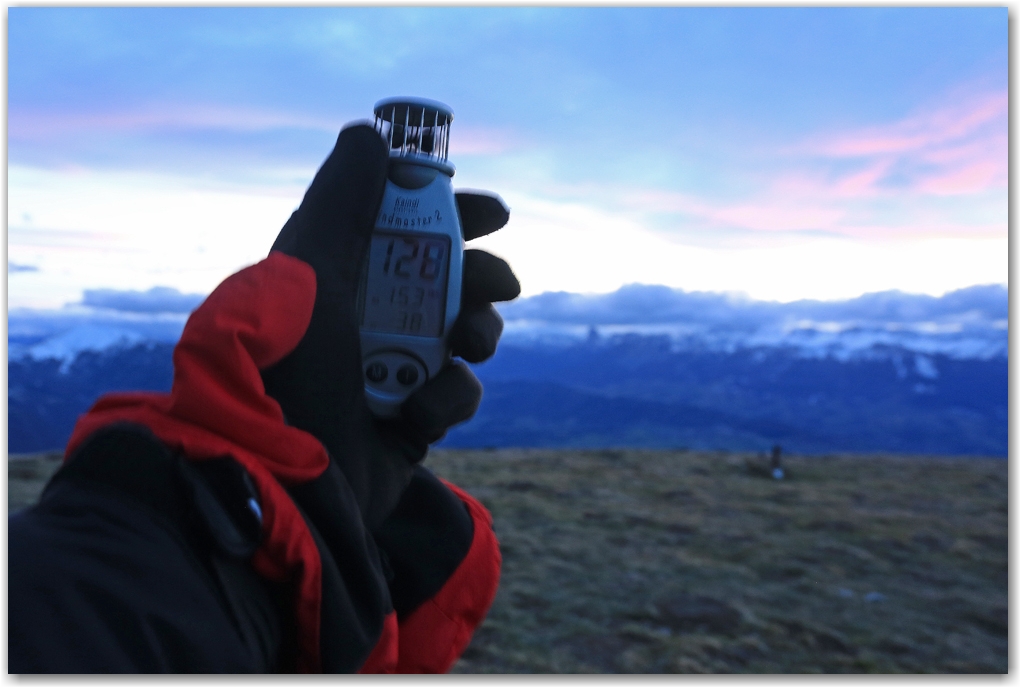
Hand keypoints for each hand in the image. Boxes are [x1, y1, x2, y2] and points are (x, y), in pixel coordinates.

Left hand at [260, 123, 518, 530]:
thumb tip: (369, 131)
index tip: (494, 212)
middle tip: (498, 281)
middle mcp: (368, 322)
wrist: (287, 473)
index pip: (407, 230)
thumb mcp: (311, 266)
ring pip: (465, 337)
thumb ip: (342, 196)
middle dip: (482, 277)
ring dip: (479, 332)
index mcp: (342, 278)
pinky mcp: (412, 423)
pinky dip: (447, 398)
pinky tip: (419, 412)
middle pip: (449, 284)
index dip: (455, 216)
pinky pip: (455, 395)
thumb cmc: (293, 363)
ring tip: (469, 340)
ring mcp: (392, 374)